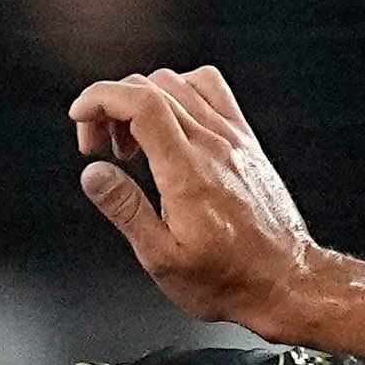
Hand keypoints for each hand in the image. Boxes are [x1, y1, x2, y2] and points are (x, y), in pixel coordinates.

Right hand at [71, 66, 315, 333]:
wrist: (285, 281)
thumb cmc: (228, 278)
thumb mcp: (162, 259)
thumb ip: (125, 209)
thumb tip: (94, 174)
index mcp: (187, 173)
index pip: (140, 102)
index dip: (99, 97)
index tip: (79, 115)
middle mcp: (212, 146)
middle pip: (152, 87)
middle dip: (110, 105)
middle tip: (98, 146)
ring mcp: (232, 138)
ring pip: (178, 83)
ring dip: (141, 99)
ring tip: (130, 142)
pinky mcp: (245, 140)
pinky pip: (210, 89)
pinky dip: (178, 91)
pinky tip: (169, 123)